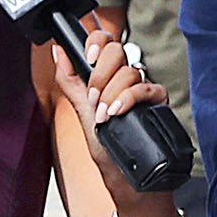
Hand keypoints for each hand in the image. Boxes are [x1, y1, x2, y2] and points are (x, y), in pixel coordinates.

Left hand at [49, 35, 169, 207]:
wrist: (123, 174)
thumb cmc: (105, 146)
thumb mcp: (81, 110)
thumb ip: (69, 79)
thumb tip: (58, 50)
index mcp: (108, 75)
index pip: (105, 42)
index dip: (97, 42)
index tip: (87, 57)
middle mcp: (127, 78)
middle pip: (117, 51)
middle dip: (100, 74)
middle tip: (94, 99)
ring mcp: (143, 89)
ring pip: (130, 71)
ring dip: (110, 94)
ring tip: (104, 116)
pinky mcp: (159, 102)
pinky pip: (146, 88)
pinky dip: (127, 99)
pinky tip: (116, 113)